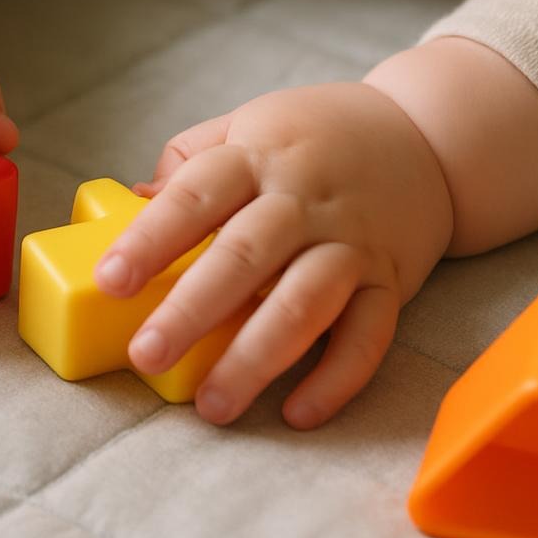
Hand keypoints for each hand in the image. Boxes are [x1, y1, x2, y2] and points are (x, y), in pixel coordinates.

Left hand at [94, 83, 452, 428]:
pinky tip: (298, 412)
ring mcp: (351, 244)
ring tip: (212, 405)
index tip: (110, 281)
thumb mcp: (249, 125)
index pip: (195, 195)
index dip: (150, 239)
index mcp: (257, 156)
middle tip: (145, 356)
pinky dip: (336, 378)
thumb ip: (189, 162)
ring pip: (303, 304)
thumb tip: (128, 202)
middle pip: (244, 256)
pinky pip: (367, 336)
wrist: (427, 137)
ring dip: (255, 358)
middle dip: (191, 311)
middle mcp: (304, 201)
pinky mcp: (390, 283)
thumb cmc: (316, 138)